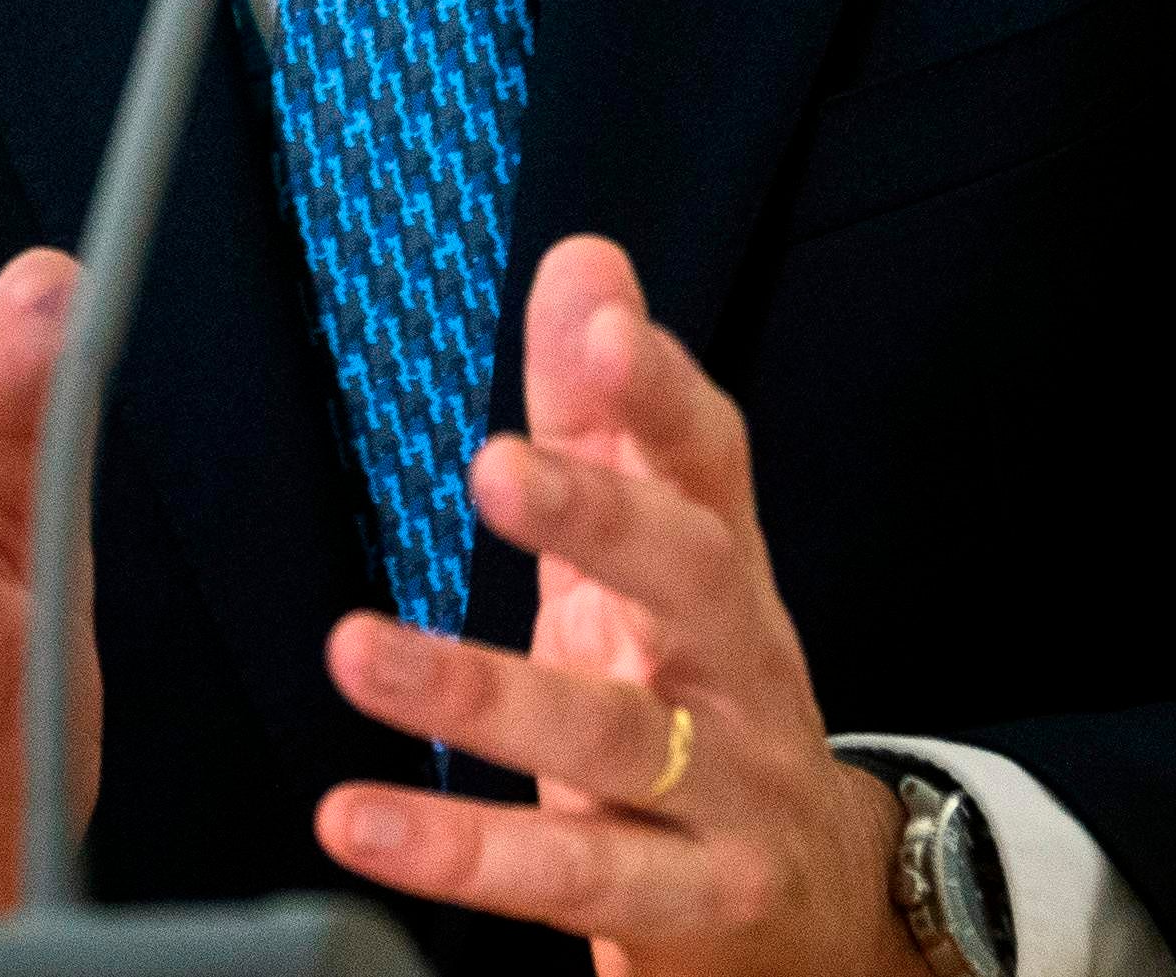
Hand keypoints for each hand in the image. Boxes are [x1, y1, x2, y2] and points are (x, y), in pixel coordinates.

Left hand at [312, 234, 916, 974]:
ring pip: (613, 738)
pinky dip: (461, 854)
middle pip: (690, 577)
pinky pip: (571, 876)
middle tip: (494, 463)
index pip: (709, 459)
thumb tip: (583, 263)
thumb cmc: (700, 707)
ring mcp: (723, 791)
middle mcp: (735, 670)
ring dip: (481, 693)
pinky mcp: (688, 906)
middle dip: (600, 515)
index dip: (661, 390)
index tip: (602, 326)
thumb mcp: (651, 561)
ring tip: (357, 648)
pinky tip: (360, 821)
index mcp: (722, 570)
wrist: (818, 914)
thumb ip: (604, 417)